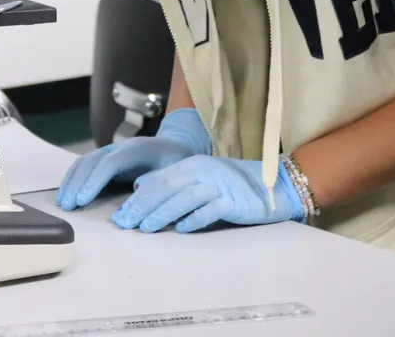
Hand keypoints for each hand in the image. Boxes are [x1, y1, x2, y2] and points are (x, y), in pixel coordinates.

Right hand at [56, 109, 211, 210]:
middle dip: (77, 183)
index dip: (95, 180)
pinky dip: (72, 178)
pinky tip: (66, 194)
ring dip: (71, 182)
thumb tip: (135, 200)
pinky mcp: (105, 157)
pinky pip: (84, 164)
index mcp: (139, 149)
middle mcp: (121, 146)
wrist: (176, 146)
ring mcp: (111, 150)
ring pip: (84, 161)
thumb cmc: (177, 163)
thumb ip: (157, 184)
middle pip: (93, 161)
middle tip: (68, 207)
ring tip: (63, 203)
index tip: (83, 200)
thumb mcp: (174, 173)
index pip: (111, 162)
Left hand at [112, 155, 303, 233]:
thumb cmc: (231, 186)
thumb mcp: (198, 177)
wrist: (274, 185)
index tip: (119, 215)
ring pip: (185, 198)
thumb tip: (138, 186)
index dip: (137, 198)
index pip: (157, 180)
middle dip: (142, 206)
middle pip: (167, 188)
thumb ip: (170, 181)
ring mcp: (219, 185)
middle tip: (124, 224)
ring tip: (146, 228)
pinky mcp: (234, 201)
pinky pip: (211, 209)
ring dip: (163, 213)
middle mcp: (202, 171)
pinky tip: (182, 229)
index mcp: (191, 165)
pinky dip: (195, 219)